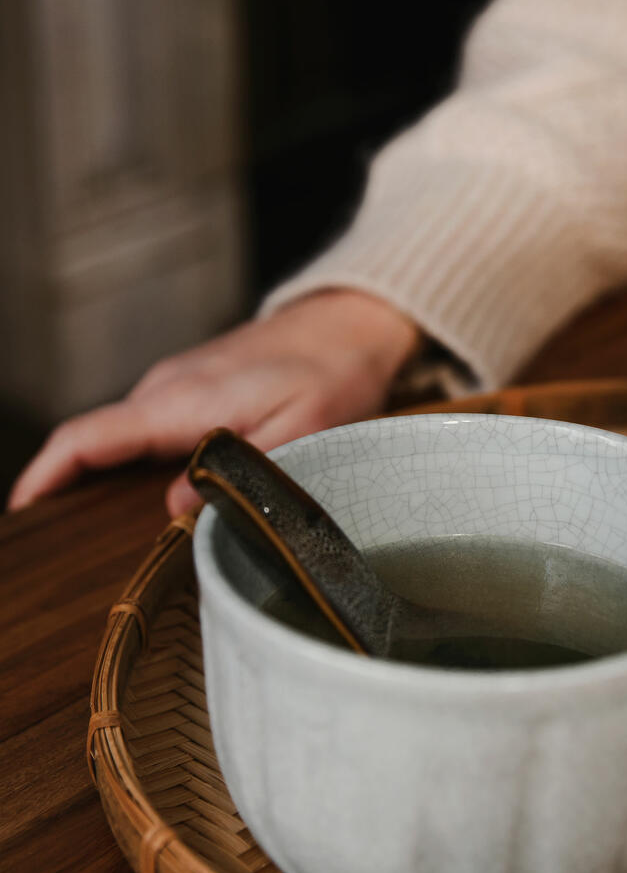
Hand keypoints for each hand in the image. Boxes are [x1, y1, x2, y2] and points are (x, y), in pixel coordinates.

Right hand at [7, 290, 420, 517]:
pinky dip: (132, 464)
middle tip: (59, 550)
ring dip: (101, 480)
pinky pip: (146, 431)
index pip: (87, 437)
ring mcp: (175, 388)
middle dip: (64, 491)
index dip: (45, 477)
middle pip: (93, 444)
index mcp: (180, 402)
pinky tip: (148, 501)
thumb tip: (175, 509)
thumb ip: (240, 469)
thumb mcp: (303, 429)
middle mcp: (165, 391)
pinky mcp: (192, 391)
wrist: (349, 322)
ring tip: (96, 540)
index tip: (22, 514)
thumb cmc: (332, 373)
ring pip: (121, 439)